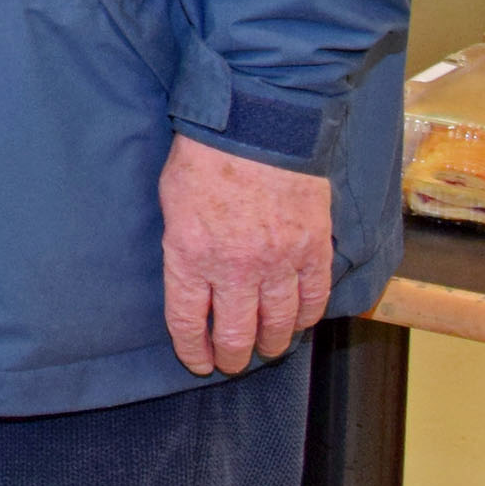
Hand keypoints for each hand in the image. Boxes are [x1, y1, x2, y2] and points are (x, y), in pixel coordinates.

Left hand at [159, 132, 331, 375]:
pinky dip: (307, 317)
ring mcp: (278, 262)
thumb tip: (191, 272)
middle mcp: (235, 269)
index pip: (188, 321)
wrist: (257, 125)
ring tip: (267, 349)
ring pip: (279, 324)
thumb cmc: (204, 156)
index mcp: (190, 255)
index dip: (192, 349)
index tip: (197, 361)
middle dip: (232, 355)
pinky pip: (314, 299)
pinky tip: (300, 322)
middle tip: (231, 361)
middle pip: (236, 334)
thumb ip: (181, 243)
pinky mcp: (313, 250)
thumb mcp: (170, 200)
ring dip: (272, 343)